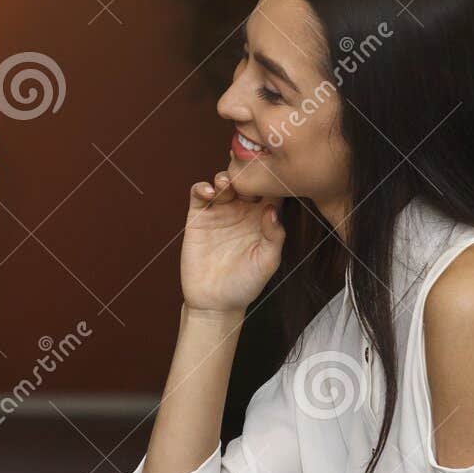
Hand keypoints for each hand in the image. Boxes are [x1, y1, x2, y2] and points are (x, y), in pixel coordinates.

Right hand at [180, 172, 283, 314]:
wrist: (215, 302)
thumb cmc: (245, 284)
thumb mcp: (267, 262)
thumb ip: (274, 236)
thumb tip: (273, 209)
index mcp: (262, 218)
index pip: (270, 190)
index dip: (273, 178)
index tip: (275, 170)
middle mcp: (242, 211)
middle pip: (246, 180)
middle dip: (246, 171)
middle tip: (246, 170)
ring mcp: (219, 212)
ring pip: (223, 182)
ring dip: (224, 177)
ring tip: (226, 183)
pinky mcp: (198, 217)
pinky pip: (198, 194)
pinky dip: (202, 187)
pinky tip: (208, 193)